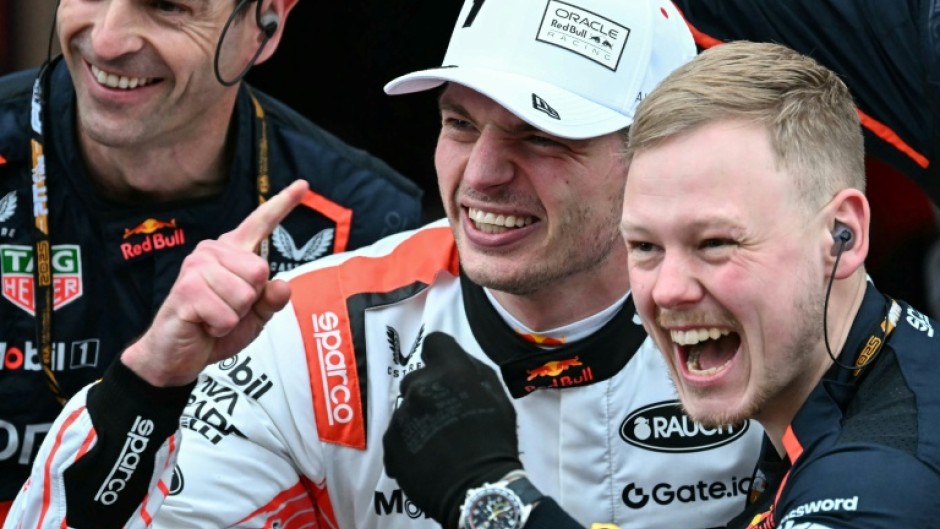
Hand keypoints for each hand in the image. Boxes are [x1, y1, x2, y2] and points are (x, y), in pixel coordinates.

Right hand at [121, 180, 309, 386]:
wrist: (178, 355)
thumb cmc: (216, 328)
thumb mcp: (255, 316)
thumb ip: (271, 299)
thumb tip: (283, 285)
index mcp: (233, 252)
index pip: (261, 223)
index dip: (283, 204)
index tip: (304, 185)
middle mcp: (212, 251)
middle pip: (260, 272)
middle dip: (250, 301)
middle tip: (226, 309)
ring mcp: (197, 267)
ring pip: (245, 295)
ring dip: (234, 317)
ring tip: (213, 317)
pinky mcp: (187, 289)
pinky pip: (228, 315)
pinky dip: (221, 328)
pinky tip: (203, 325)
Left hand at [383, 332, 521, 528]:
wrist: (477, 489)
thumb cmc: (495, 441)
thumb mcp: (498, 397)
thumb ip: (474, 371)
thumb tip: (456, 360)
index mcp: (450, 371)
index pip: (434, 342)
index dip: (441, 355)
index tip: (447, 372)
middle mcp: (420, 387)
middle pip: (416, 378)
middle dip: (429, 391)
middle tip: (446, 415)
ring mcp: (402, 415)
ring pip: (407, 408)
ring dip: (419, 418)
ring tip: (438, 443)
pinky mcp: (390, 441)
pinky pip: (397, 433)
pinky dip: (408, 442)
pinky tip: (426, 457)